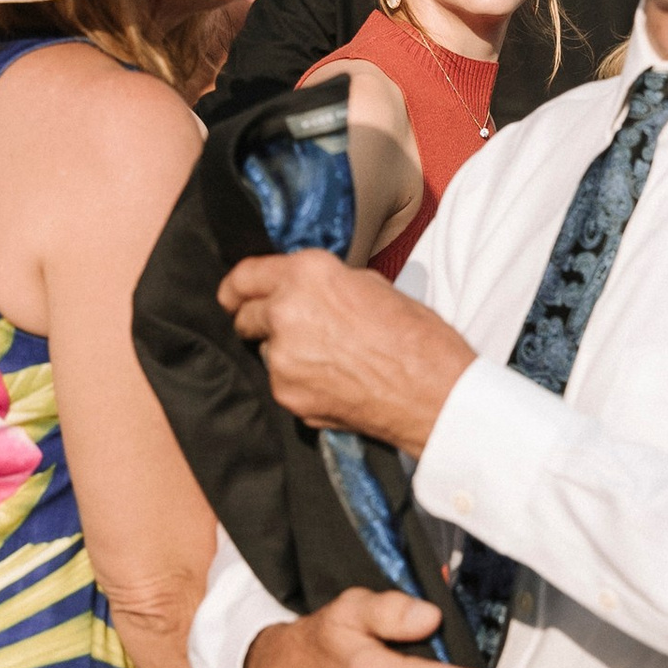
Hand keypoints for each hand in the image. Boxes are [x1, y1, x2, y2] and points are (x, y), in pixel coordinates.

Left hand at [219, 252, 473, 453]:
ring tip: (329, 359)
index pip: (245, 276)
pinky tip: (335, 382)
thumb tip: (308, 292)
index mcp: (307, 274)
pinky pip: (282, 382)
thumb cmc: (417, 337)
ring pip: (266, 351)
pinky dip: (300, 382)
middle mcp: (285, 311)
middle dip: (260, 320)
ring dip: (285, 352)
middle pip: (245, 315)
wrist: (434, 393)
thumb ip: (329, 285)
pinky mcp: (288, 394)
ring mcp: (282, 357)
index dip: (236, 287)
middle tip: (289, 328)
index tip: (233, 295)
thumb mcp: (374, 286)